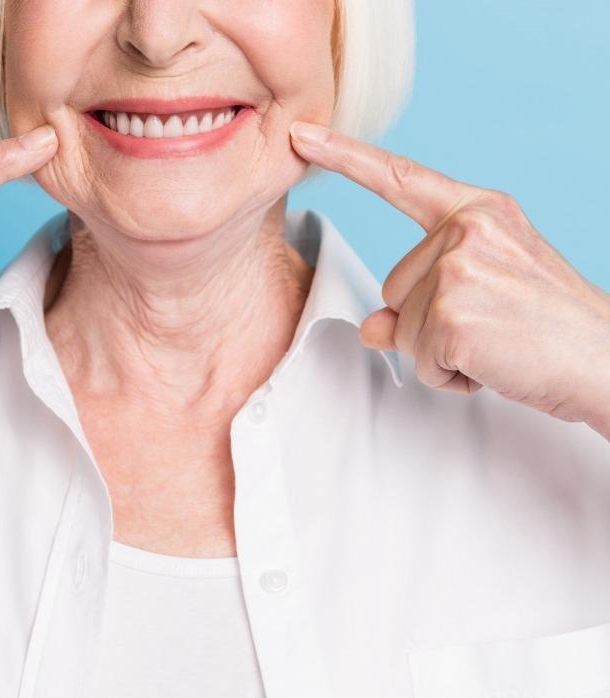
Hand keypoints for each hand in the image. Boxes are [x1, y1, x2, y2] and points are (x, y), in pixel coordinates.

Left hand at [289, 121, 609, 437]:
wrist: (607, 362)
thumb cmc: (548, 325)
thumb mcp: (482, 293)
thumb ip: (418, 298)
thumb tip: (369, 328)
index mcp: (479, 211)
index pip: (400, 178)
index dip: (345, 157)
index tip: (303, 136)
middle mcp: (467, 229)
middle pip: (393, 288)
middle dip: (427, 322)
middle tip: (490, 326)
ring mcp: (458, 270)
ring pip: (400, 329)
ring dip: (439, 351)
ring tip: (495, 344)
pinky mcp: (452, 317)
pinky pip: (420, 362)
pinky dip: (450, 376)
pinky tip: (493, 365)